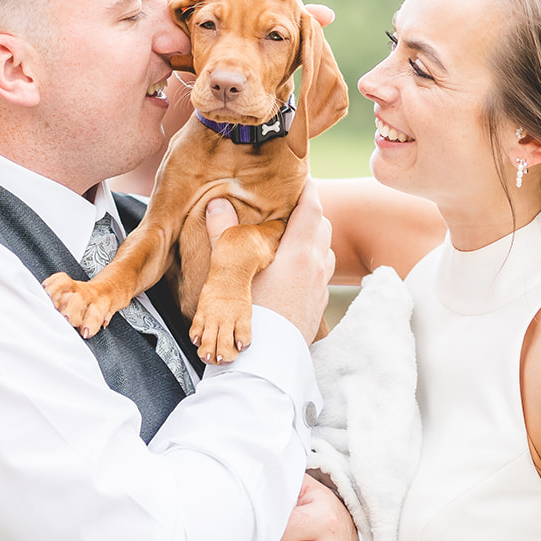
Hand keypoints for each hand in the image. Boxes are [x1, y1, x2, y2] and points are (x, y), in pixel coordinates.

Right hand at [210, 181, 331, 345]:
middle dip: (310, 214)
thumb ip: (224, 233)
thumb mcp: (232, 269)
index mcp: (299, 253)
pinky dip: (311, 267)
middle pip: (322, 228)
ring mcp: (320, 290)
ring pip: (324, 254)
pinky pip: (320, 278)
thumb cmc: (248, 314)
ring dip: (313, 242)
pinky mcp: (318, 309)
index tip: (303, 178)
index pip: (311, 209)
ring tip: (291, 240)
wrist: (264, 362)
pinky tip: (292, 274)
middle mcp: (316, 268)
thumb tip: (216, 204)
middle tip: (292, 208)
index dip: (307, 190)